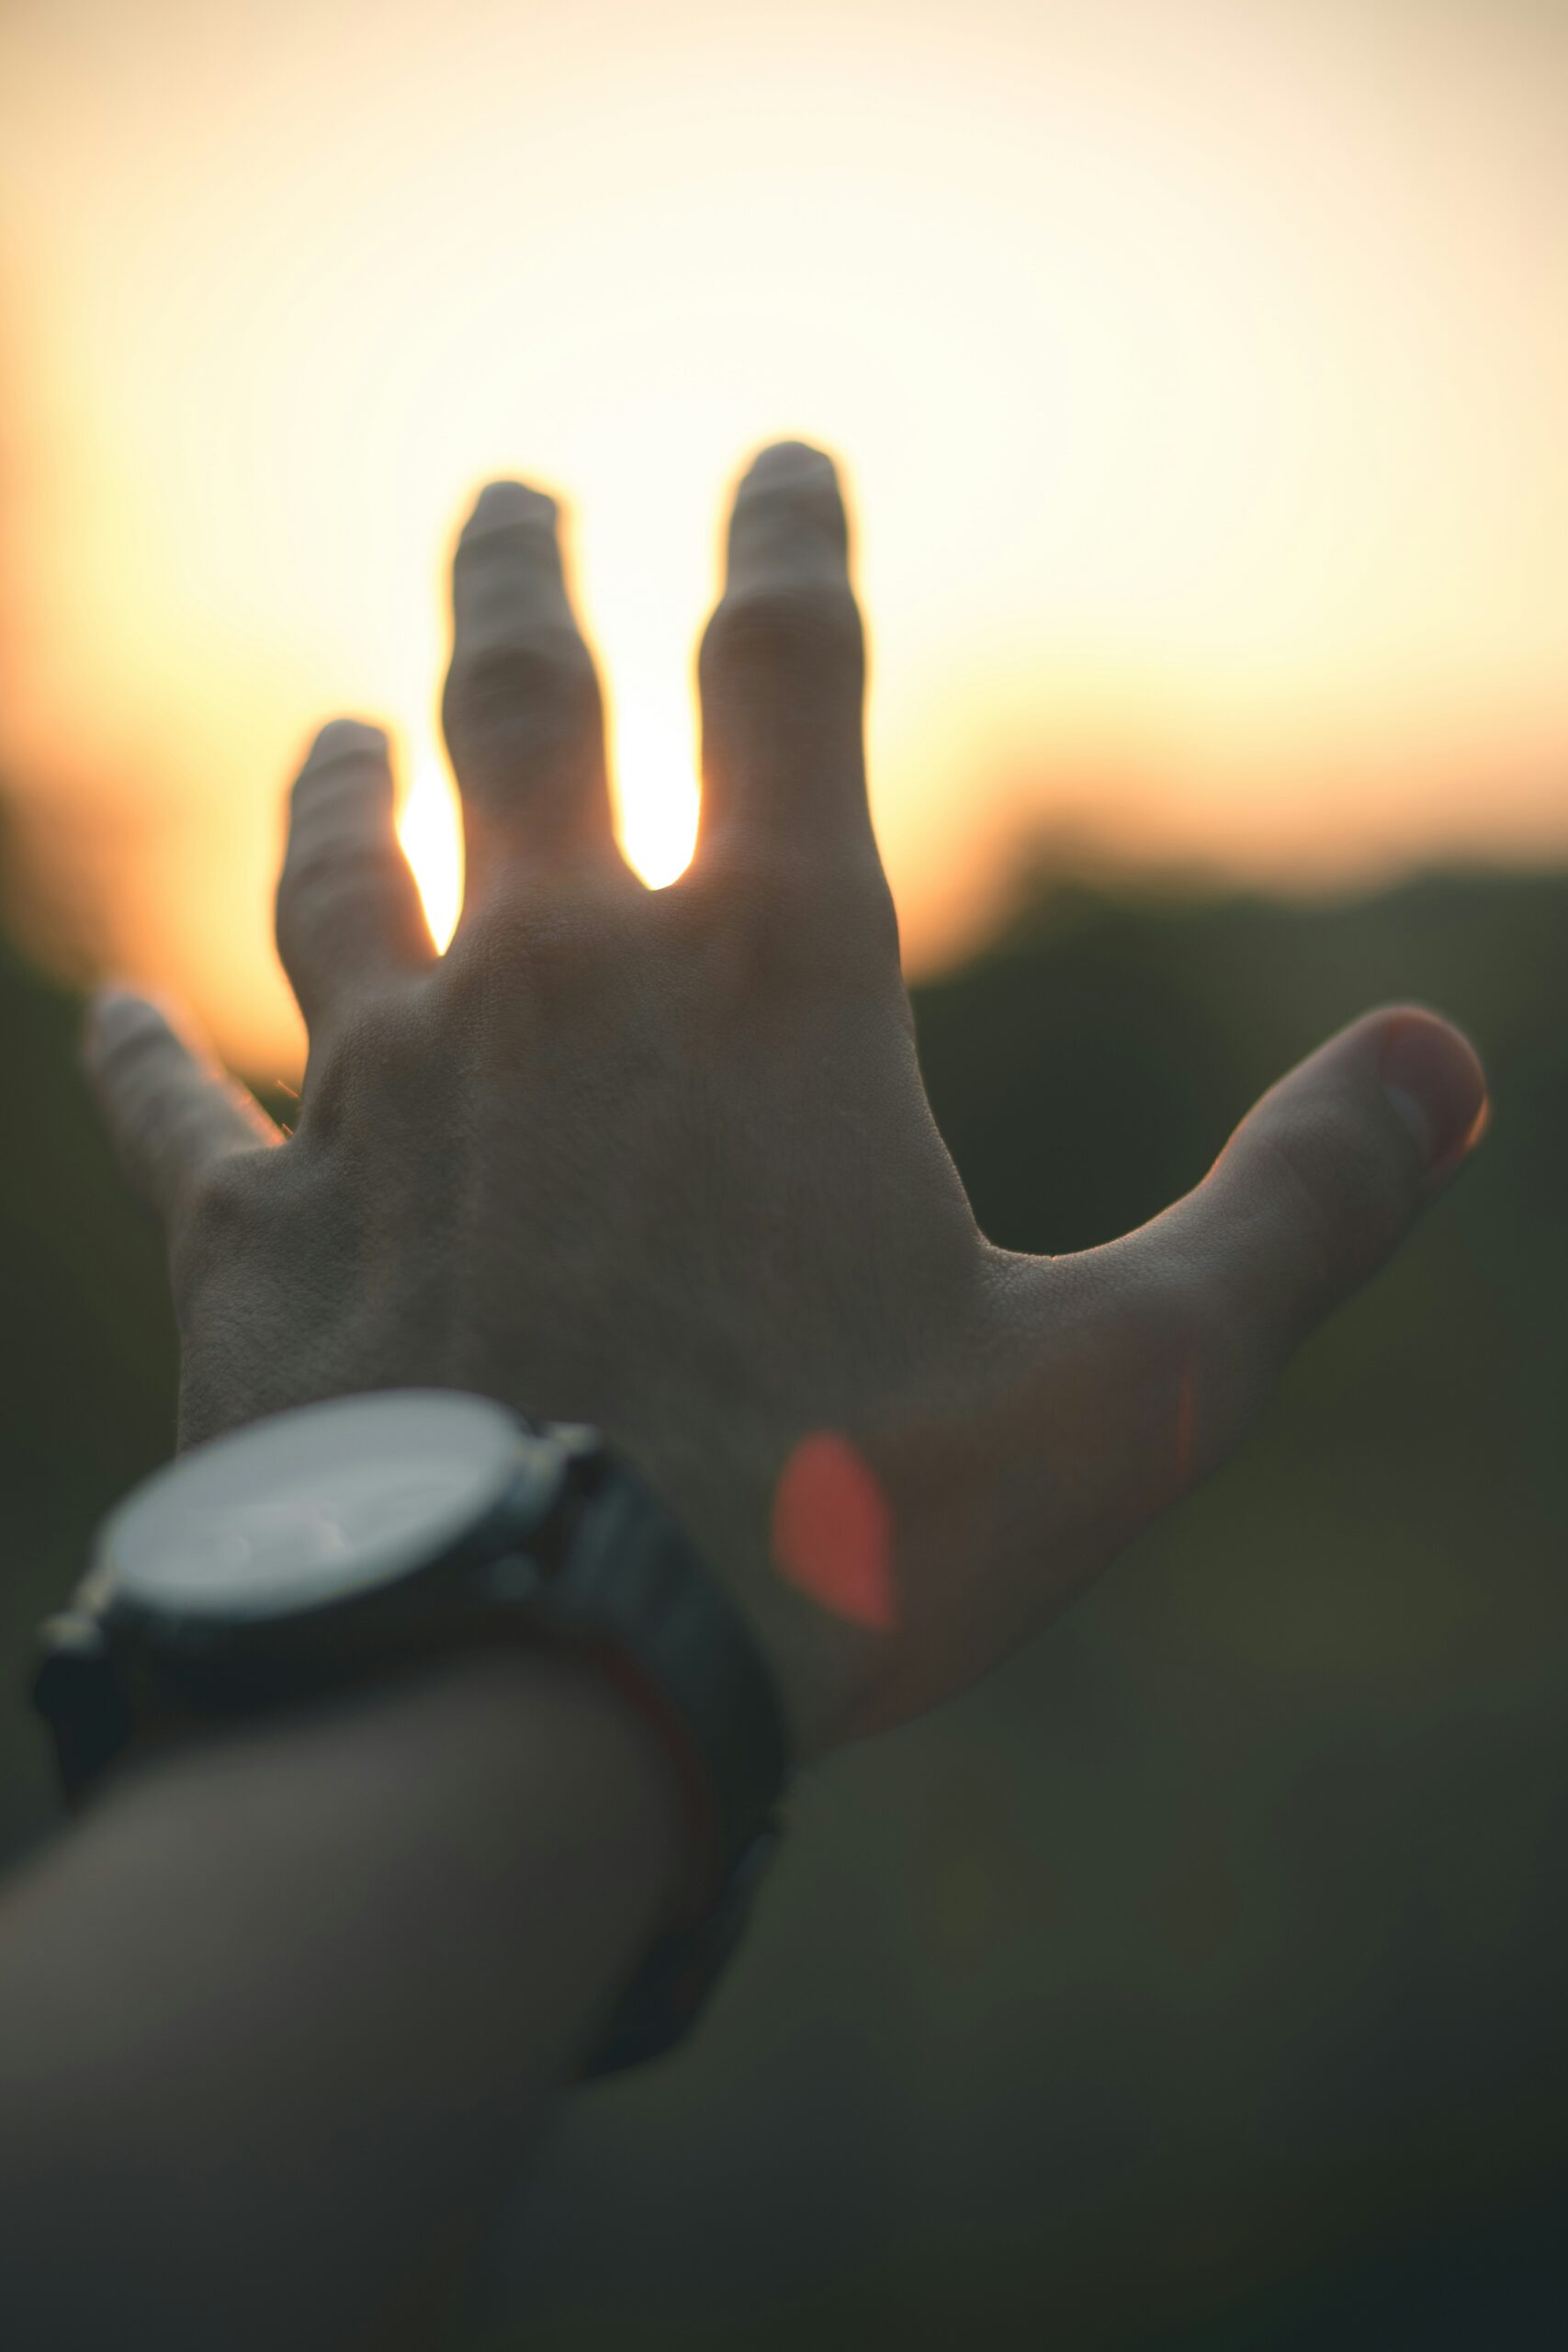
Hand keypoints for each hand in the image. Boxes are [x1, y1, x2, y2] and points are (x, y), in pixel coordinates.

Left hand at [85, 441, 1487, 1763]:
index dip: (787, 539)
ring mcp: (378, 1101)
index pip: (781, 673)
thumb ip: (1295, 1211)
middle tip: (501, 495)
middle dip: (517, 584)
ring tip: (339, 720)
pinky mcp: (249, 1241)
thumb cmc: (839, 1540)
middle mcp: (551, 987)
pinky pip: (171, 1108)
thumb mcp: (1130, 1389)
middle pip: (516, 711)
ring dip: (338, 779)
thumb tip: (1445, 1063)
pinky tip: (98, 1006)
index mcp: (768, 984)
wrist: (518, 1694)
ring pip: (334, 874)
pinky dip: (135, 1051)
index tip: (776, 456)